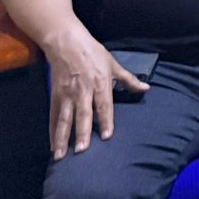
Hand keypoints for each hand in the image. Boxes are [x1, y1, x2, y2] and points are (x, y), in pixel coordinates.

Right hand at [44, 25, 147, 159]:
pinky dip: (52, 132)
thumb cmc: (93, 53)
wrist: (67, 43)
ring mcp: (67, 94)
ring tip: (62, 155)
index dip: (106, 120)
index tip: (106, 136)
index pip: (104, 105)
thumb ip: (129, 80)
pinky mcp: (55, 96)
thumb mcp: (114, 64)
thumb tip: (146, 89)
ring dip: (63, 138)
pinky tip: (53, 145)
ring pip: (64, 119)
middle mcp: (83, 91)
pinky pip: (53, 116)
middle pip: (83, 115)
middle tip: (82, 150)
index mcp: (100, 83)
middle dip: (82, 133)